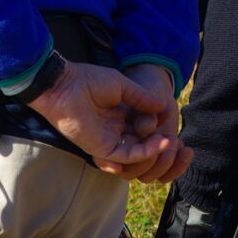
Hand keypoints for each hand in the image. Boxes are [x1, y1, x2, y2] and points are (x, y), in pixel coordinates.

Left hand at [29, 61, 182, 180]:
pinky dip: (142, 154)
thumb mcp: (122, 87)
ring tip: (170, 142)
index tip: (171, 119)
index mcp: (118, 114)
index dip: (158, 125)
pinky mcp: (99, 147)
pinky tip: (159, 146)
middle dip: (158, 141)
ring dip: (153, 150)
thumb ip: (141, 98)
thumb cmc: (88, 81)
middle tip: (174, 138)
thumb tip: (163, 106)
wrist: (64, 86)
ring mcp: (106, 139)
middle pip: (140, 141)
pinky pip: (123, 156)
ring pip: (134, 152)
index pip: (142, 125)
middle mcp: (113, 129)